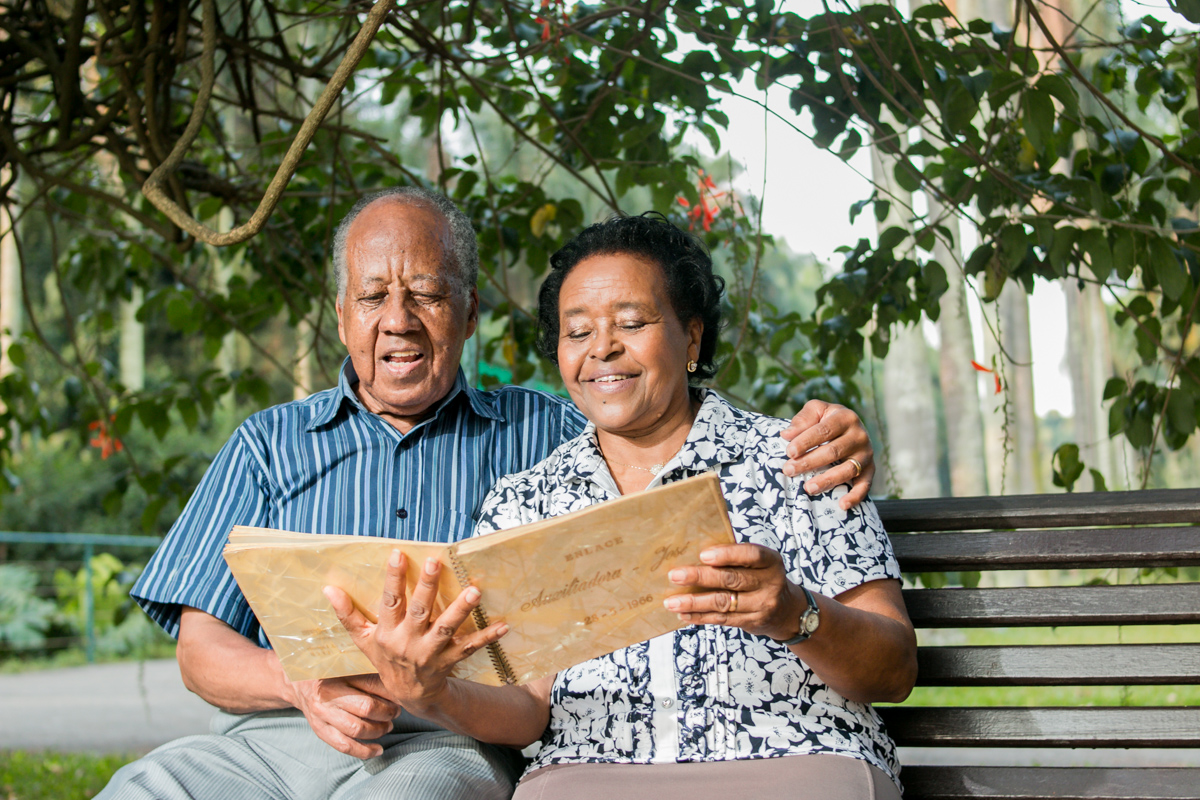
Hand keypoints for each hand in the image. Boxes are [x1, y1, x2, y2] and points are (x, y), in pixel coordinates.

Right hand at [287, 673, 399, 759]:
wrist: (300, 685)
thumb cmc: (331, 675)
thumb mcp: (348, 668)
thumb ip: (370, 675)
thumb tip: (398, 687)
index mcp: (339, 674)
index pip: (371, 684)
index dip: (390, 693)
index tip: (401, 697)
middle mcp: (329, 694)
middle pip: (366, 707)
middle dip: (387, 713)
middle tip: (396, 712)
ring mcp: (323, 714)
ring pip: (357, 729)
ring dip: (378, 731)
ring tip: (388, 726)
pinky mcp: (320, 731)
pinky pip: (344, 746)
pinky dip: (364, 751)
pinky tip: (378, 750)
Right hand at [324, 550, 507, 715]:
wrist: (408, 694)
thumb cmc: (385, 658)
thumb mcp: (363, 639)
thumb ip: (347, 614)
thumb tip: (328, 588)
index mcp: (387, 632)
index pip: (390, 601)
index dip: (392, 578)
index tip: (398, 554)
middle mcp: (408, 641)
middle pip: (419, 610)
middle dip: (427, 586)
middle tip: (436, 562)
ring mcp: (430, 652)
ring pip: (446, 628)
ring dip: (461, 610)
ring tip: (474, 591)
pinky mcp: (450, 660)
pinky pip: (470, 648)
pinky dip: (487, 637)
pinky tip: (503, 624)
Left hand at [661, 543, 807, 641]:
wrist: (787, 611)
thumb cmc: (763, 578)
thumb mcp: (760, 563)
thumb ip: (736, 556)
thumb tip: (694, 552)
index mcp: (771, 562)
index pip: (751, 555)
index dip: (727, 554)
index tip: (703, 555)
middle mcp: (769, 584)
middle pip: (732, 580)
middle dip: (700, 577)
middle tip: (675, 576)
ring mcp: (761, 606)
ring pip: (723, 603)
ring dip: (694, 602)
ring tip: (672, 602)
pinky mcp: (751, 622)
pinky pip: (722, 619)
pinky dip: (700, 617)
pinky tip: (684, 614)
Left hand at [780, 399, 873, 508]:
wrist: (849, 427)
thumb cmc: (826, 419)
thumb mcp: (816, 410)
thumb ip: (803, 420)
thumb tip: (787, 434)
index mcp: (845, 417)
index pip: (823, 431)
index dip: (805, 441)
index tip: (789, 452)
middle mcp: (859, 435)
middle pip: (833, 451)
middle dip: (809, 462)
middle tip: (789, 470)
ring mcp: (866, 454)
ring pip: (847, 470)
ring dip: (827, 480)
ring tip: (808, 488)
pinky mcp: (870, 469)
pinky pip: (864, 485)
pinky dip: (855, 496)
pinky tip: (842, 505)